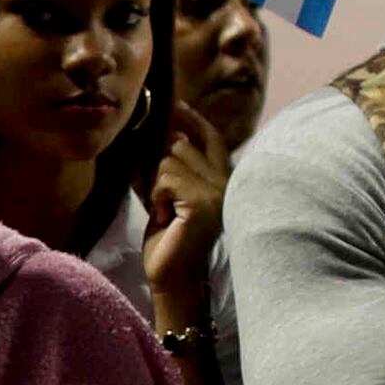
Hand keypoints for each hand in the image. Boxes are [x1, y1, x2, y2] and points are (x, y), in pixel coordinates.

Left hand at [144, 100, 229, 313]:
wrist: (174, 279)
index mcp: (224, 182)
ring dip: (157, 187)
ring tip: (167, 213)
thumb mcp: (171, 199)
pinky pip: (165, 178)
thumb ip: (174, 170)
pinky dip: (156, 197)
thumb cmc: (170, 242)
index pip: (212, 140)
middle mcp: (228, 183)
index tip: (179, 106)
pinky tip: (166, 218)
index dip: (195, 121)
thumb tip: (168, 136)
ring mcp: (218, 191)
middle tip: (163, 202)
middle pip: (181, 146)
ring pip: (170, 160)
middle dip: (161, 170)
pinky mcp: (203, 201)